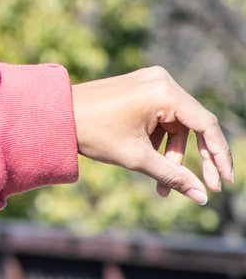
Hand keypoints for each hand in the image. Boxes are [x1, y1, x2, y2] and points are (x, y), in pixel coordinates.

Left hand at [70, 67, 234, 205]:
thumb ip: (173, 176)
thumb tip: (202, 197)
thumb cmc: (92, 133)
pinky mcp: (141, 87)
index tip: (224, 182)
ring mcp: (152, 81)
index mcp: (164, 92)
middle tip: (205, 188)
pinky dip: (160, 141)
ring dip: (173, 155)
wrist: (53, 115)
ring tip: (162, 186)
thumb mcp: (136, 158)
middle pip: (195, 125)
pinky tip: (152, 163)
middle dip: (198, 160)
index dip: (219, 155)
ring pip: (178, 125)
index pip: (206, 126)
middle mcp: (162, 81)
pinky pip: (163, 117)